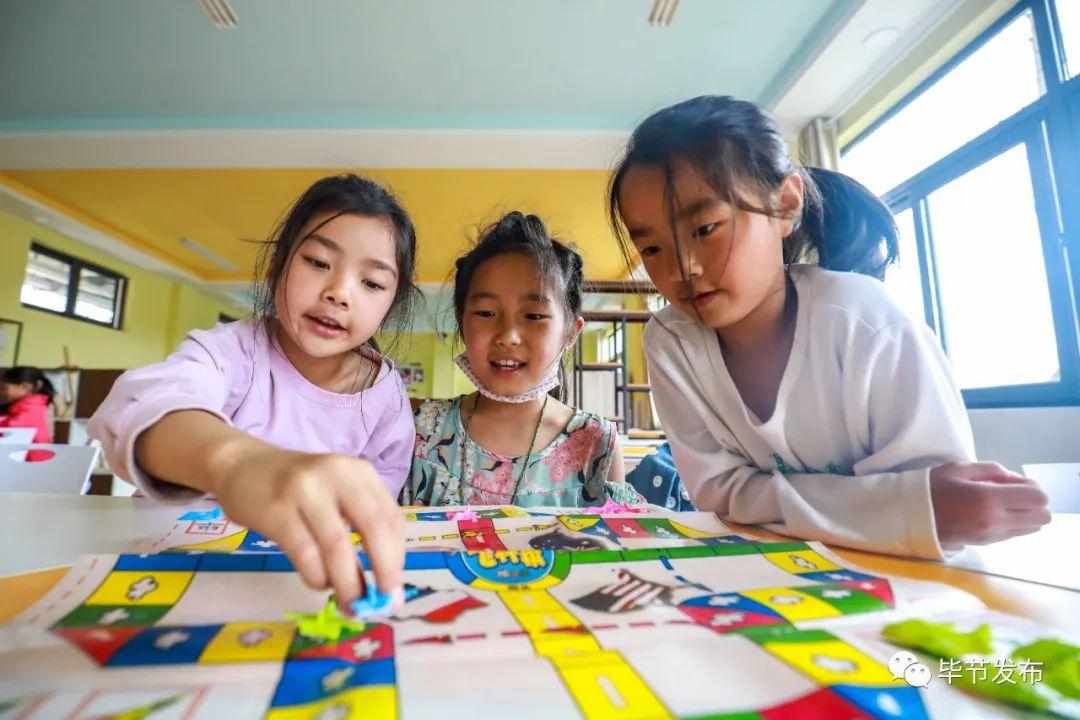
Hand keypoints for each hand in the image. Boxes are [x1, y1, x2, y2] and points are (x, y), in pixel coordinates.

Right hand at [210, 449, 404, 609]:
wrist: (242, 466)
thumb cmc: (297, 488)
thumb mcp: (337, 493)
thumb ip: (360, 525)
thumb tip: (383, 581)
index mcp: (360, 473)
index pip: (391, 518)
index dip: (397, 557)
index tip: (394, 587)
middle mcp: (337, 475)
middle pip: (373, 528)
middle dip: (383, 570)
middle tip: (382, 602)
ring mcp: (305, 490)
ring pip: (337, 546)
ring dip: (348, 583)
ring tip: (349, 604)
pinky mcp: (276, 509)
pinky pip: (305, 553)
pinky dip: (317, 576)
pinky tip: (319, 583)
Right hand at [930, 461, 1050, 548]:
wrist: (909, 517)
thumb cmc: (932, 488)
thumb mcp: (959, 468)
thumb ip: (992, 470)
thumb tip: (1016, 479)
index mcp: (988, 499)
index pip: (1037, 498)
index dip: (1033, 487)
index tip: (1016, 482)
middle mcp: (995, 521)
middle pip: (1042, 517)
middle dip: (1035, 503)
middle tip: (1014, 494)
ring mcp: (992, 535)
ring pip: (1032, 528)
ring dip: (1026, 515)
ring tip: (1003, 504)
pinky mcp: (987, 544)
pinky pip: (1015, 534)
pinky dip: (1013, 523)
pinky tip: (993, 513)